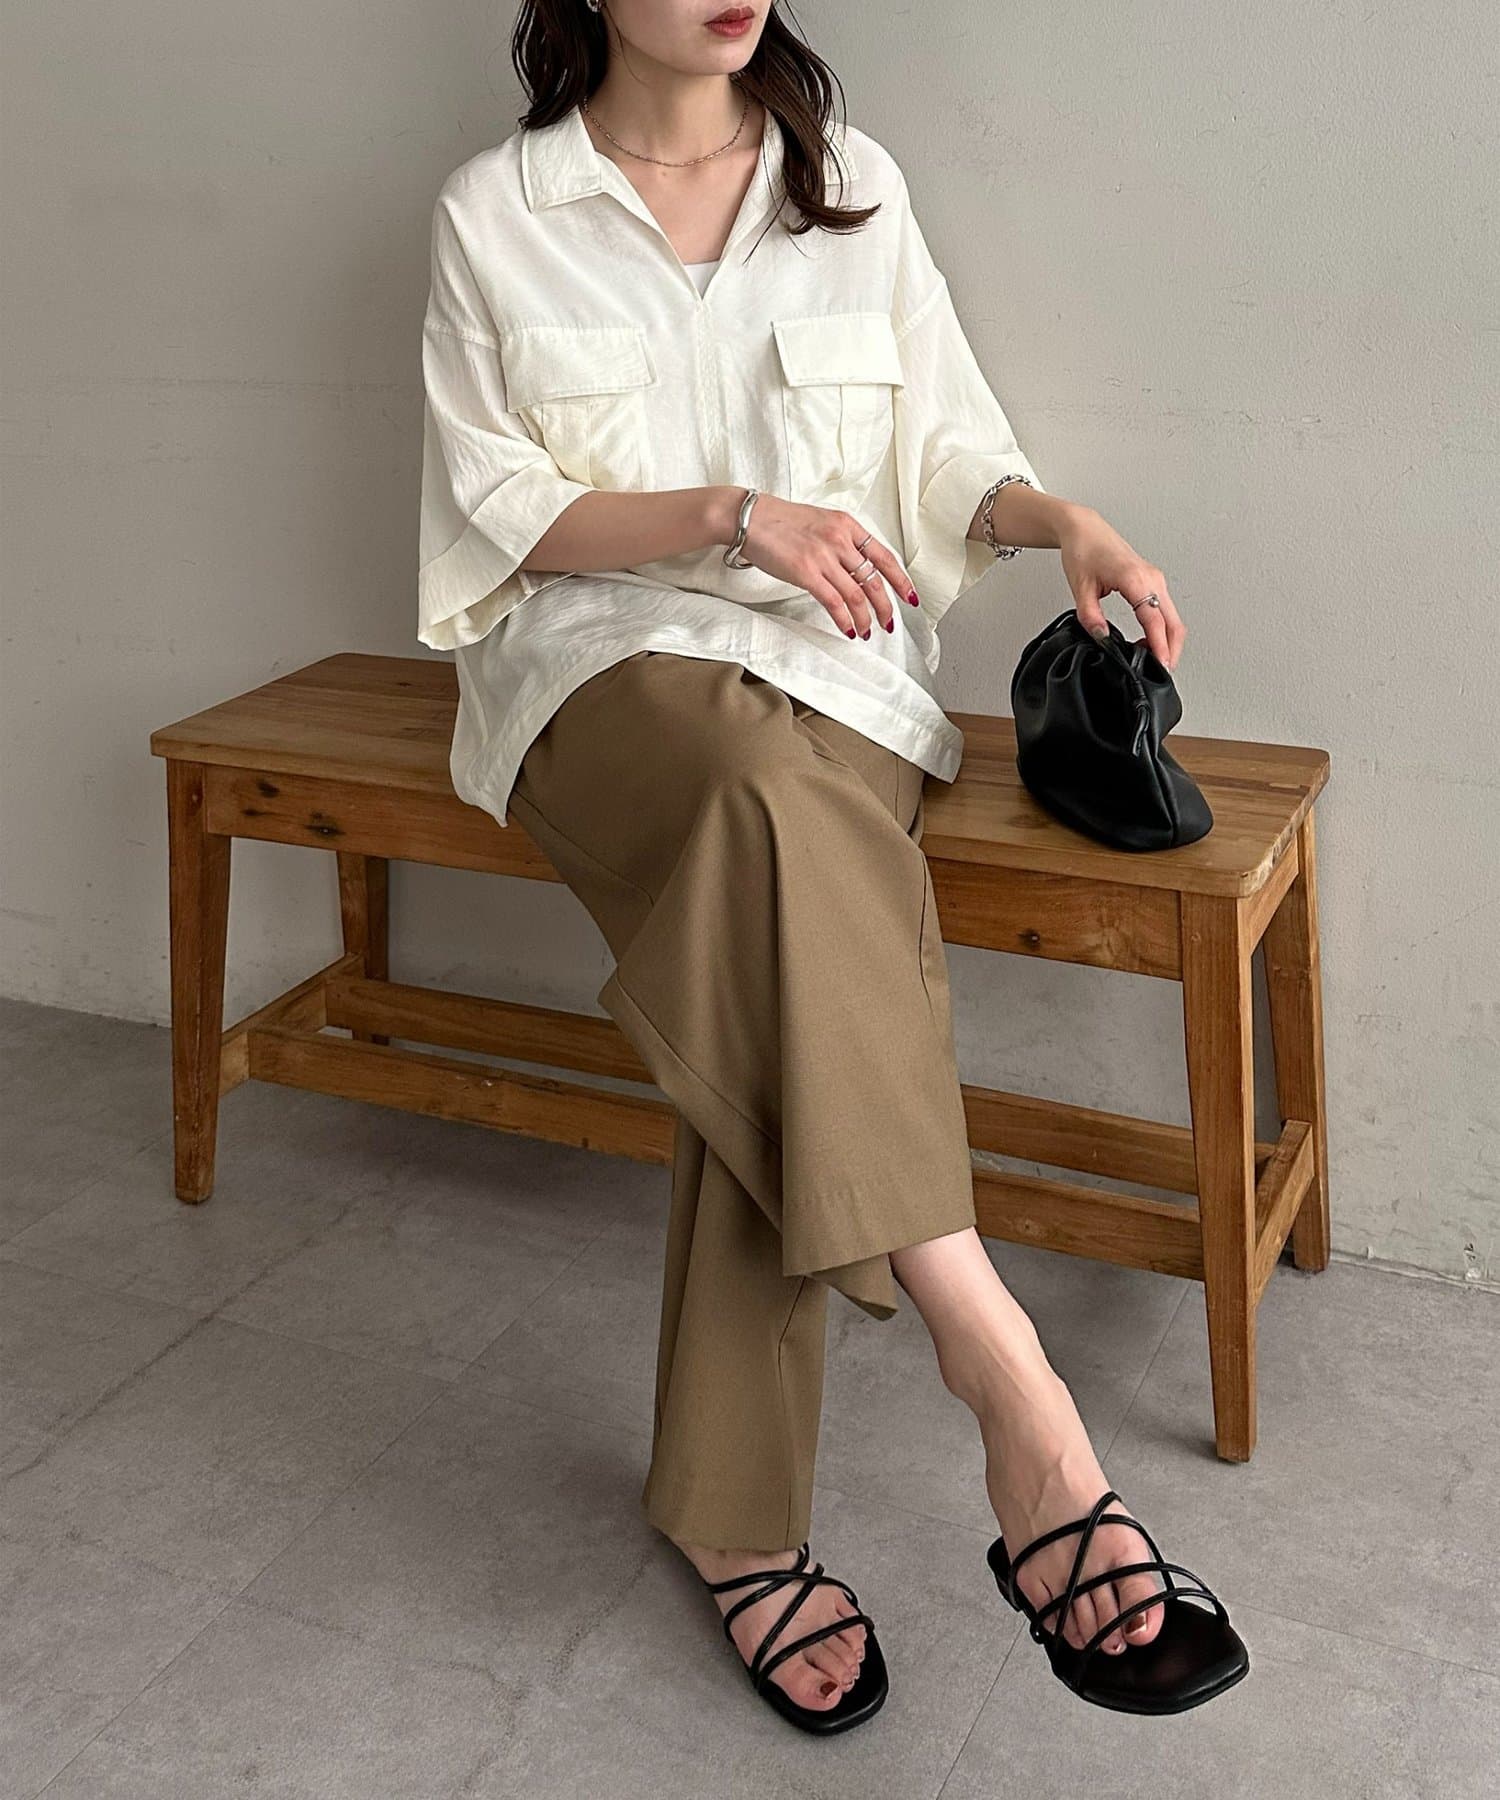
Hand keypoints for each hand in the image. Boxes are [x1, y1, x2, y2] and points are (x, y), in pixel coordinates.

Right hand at [739, 494, 919, 639]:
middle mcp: (840, 540)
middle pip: (874, 580)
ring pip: (857, 595)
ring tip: (868, 631)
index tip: (910, 597)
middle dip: (886, 607)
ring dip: (866, 618)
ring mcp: (824, 556)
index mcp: (847, 525)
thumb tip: (855, 567)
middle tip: (889, 623)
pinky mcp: (806, 572)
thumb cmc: (779, 521)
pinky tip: (849, 629)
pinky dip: (845, 619)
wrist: (750, 518)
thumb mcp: (820, 522)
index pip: (884, 556)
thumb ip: (840, 540)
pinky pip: (834, 602)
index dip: (901, 580)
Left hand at [1058, 508, 1185, 671]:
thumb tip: (1102, 637)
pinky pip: (1165, 611)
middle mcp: (1151, 579)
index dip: (1159, 646)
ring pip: (1173, 618)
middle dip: (1171, 650)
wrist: (1086, 530)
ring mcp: (1155, 580)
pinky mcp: (1152, 582)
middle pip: (1174, 623)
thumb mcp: (1080, 588)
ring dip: (1167, 641)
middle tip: (1160, 672)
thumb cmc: (1084, 550)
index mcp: (1135, 579)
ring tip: (1150, 661)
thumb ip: (1090, 616)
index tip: (1161, 665)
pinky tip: (1148, 642)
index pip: (1154, 620)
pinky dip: (1162, 630)